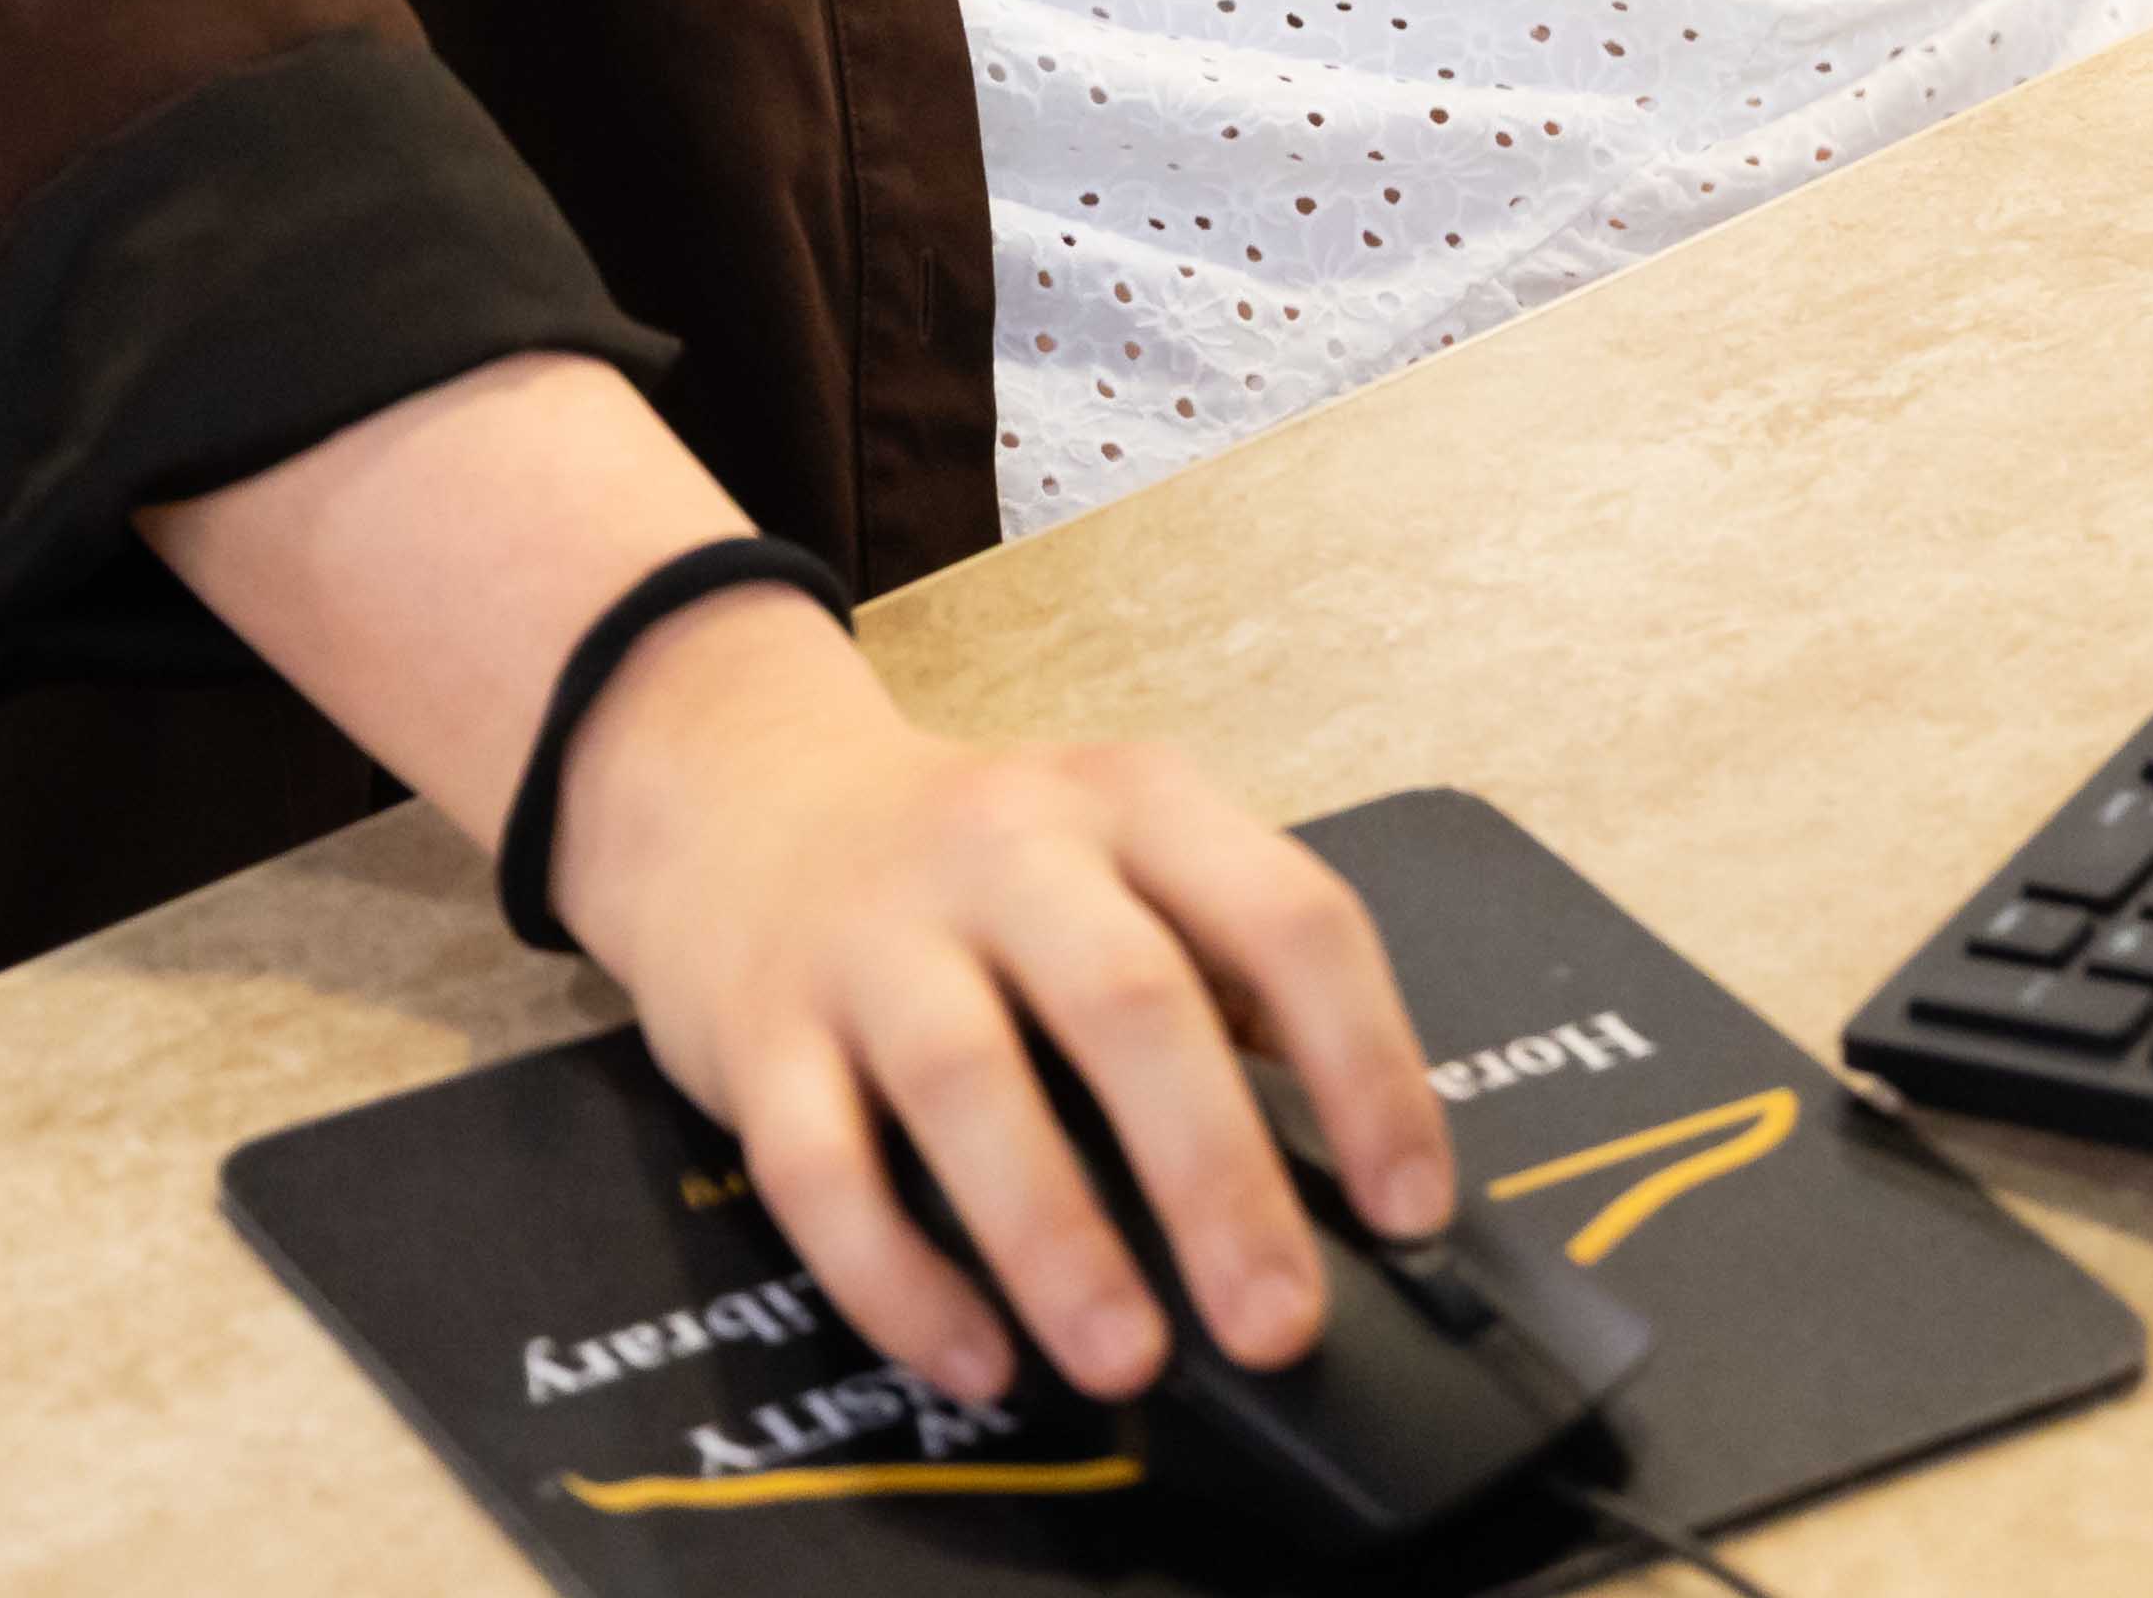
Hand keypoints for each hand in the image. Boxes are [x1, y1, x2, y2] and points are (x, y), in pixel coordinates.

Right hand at [550, 589, 1458, 1410]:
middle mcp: (1006, 849)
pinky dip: (899, 1276)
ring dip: (1055, 1234)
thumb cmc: (973, 865)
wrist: (743, 792)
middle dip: (1215, 1175)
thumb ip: (1224, 976)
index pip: (1286, 913)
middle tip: (1275, 1319)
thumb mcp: (1123, 853)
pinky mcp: (762, 1031)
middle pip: (1128, 997)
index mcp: (1132, 803)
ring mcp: (874, 936)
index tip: (1409, 1204)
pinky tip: (976, 1358)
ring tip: (1125, 1361)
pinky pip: (820, 1166)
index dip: (1366, 1063)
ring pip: (965, 1077)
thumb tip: (1349, 1175)